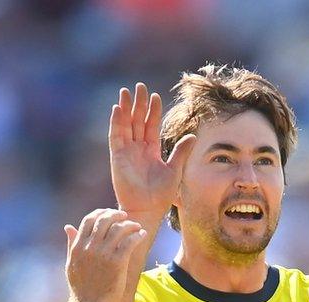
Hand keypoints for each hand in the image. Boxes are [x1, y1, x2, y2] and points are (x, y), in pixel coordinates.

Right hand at [65, 208, 145, 301]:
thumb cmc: (81, 288)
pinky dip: (138, 235)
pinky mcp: (117, 263)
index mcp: (78, 247)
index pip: (88, 220)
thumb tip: (68, 226)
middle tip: (125, 217)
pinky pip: (130, 241)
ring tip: (136, 227)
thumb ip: (71, 244)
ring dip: (130, 224)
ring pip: (119, 228)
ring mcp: (103, 255)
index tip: (110, 214)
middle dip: (116, 214)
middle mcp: (89, 248)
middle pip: (104, 220)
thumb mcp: (71, 264)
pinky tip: (142, 235)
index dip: (100, 213)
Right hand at [109, 83, 195, 217]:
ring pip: (125, 125)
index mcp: (152, 150)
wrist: (147, 209)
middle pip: (137, 121)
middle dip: (138, 104)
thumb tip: (193, 135)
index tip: (155, 96)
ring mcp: (127, 152)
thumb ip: (181, 152)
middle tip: (139, 86)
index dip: (152, 111)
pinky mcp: (117, 157)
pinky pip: (116, 136)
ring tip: (126, 91)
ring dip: (125, 108)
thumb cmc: (161, 194)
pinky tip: (117, 108)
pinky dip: (116, 122)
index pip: (151, 125)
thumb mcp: (175, 170)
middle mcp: (138, 148)